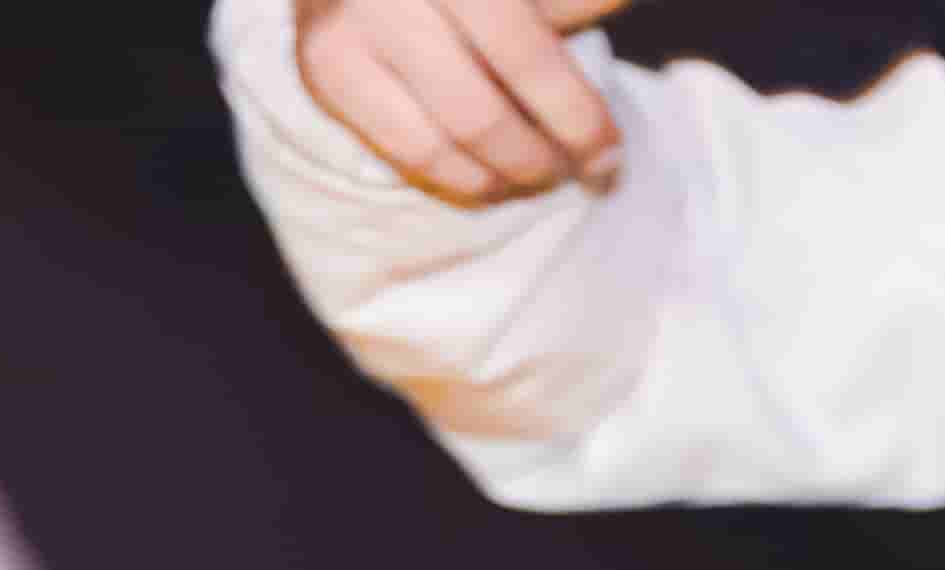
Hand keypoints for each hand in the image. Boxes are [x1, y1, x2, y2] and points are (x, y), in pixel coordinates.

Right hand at [294, 0, 631, 203]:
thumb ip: (567, 5)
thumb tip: (619, 21)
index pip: (528, 56)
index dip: (578, 117)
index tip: (611, 155)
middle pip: (485, 113)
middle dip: (545, 158)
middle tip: (582, 174)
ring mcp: (353, 23)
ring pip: (449, 140)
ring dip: (507, 175)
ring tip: (540, 175)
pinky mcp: (326, 63)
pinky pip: (408, 150)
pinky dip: (461, 178)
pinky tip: (491, 177)